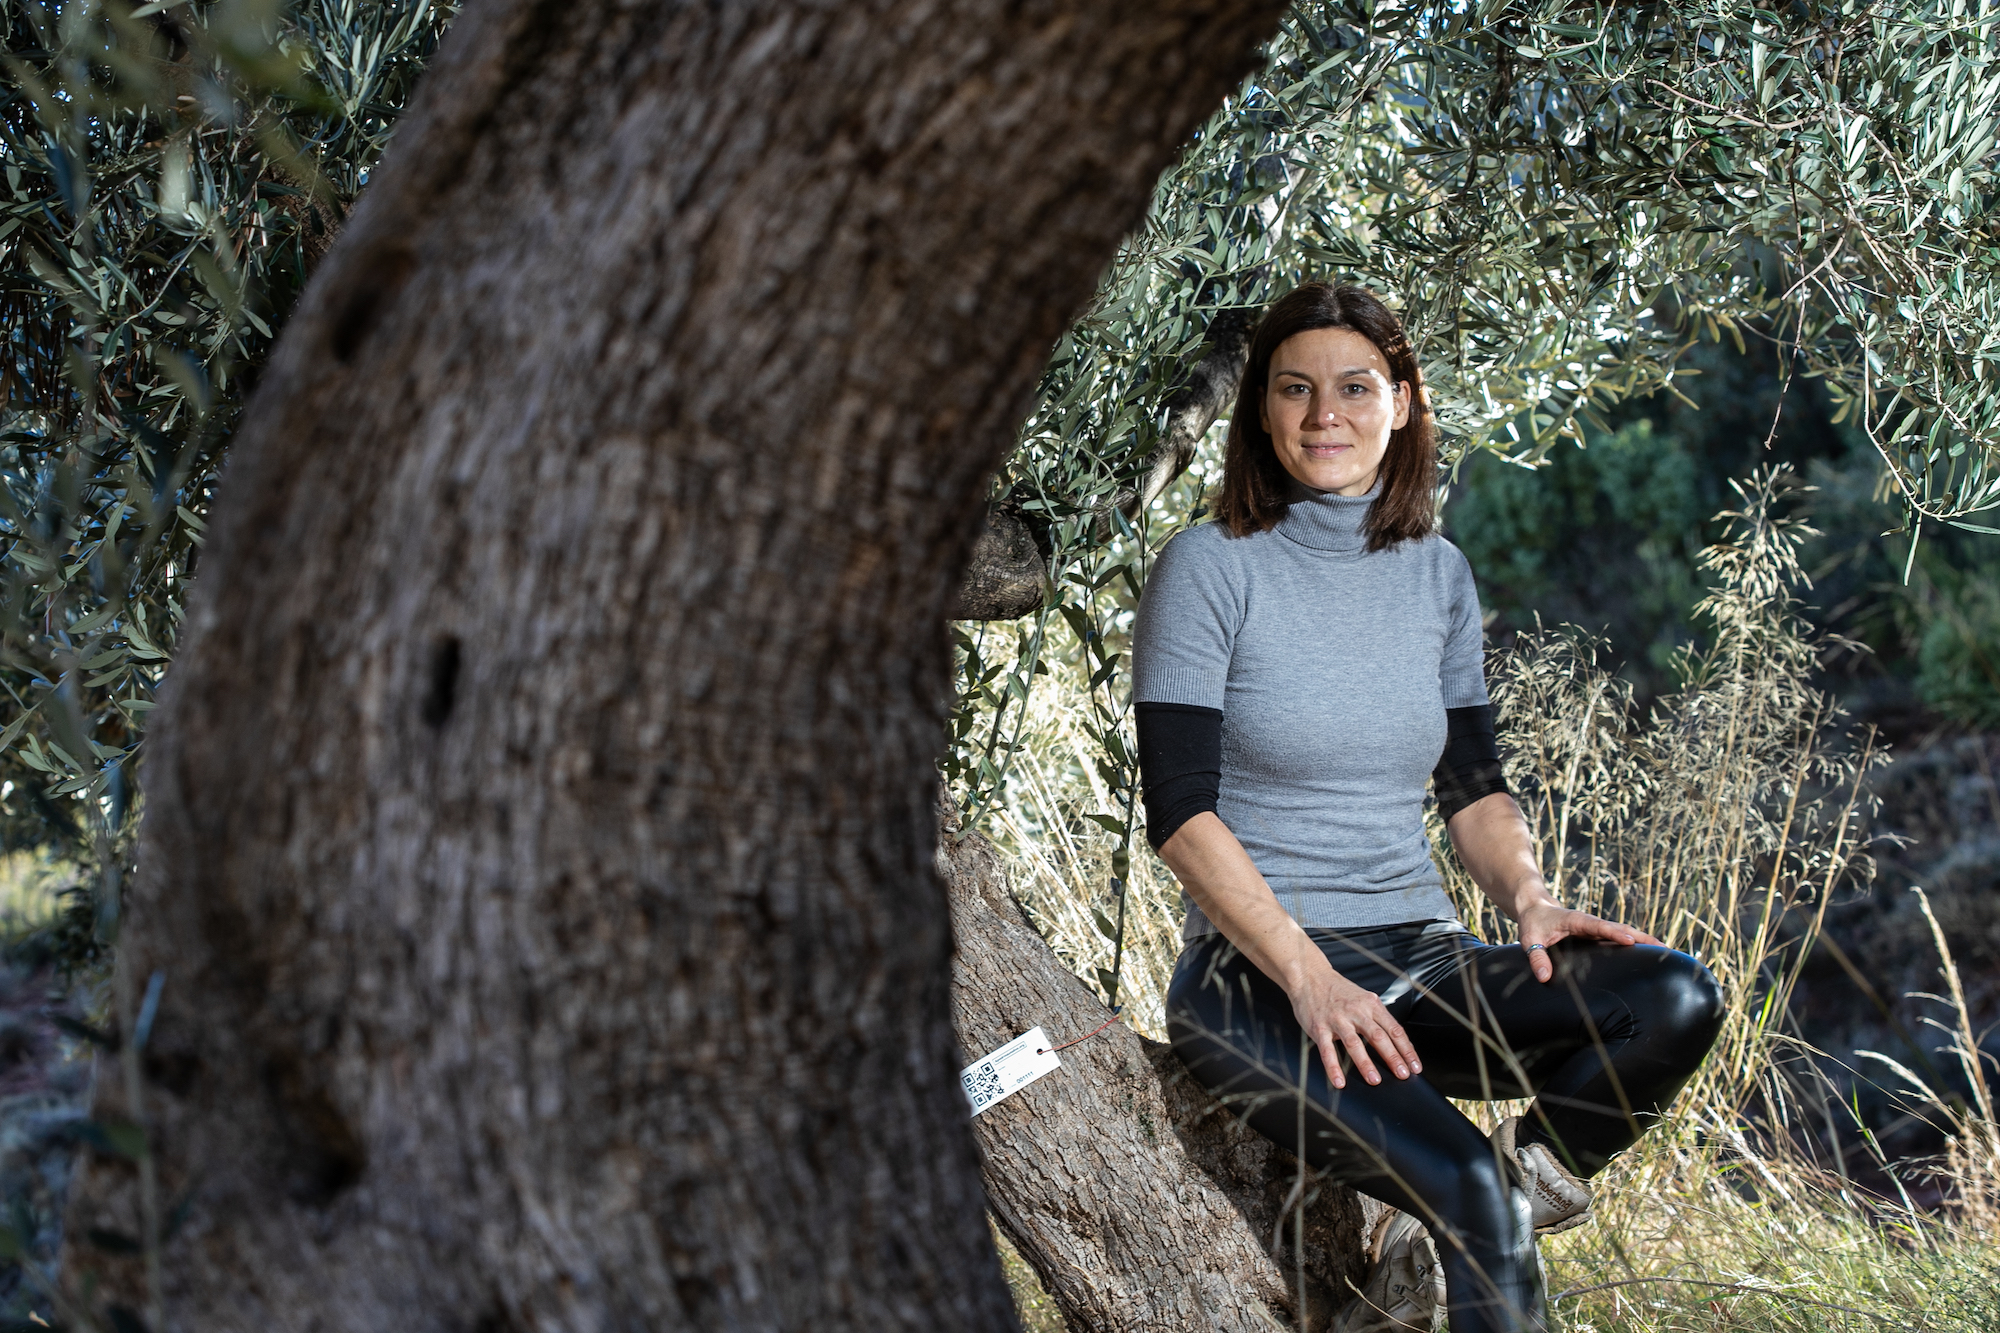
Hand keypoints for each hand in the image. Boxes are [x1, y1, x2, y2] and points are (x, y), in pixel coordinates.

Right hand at [1287, 960, 1421, 1088]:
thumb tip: (1395, 1041)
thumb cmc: (1338, 990)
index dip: (1407, 1049)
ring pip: (1354, 1043)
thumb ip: (1377, 1017)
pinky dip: (1333, 1067)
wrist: (1310, 976)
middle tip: (1403, 1075)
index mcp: (1371, 1005)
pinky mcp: (1319, 1027)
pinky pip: (1327, 1050)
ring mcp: (1337, 1019)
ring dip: (1365, 1063)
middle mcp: (1356, 1011)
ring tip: (1374, 1080)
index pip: (1394, 1030)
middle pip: (1378, 1037)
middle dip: (1393, 1057)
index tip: (1415, 1066)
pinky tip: (1339, 1081)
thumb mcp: (1363, 998)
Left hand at [1515, 899, 1660, 982]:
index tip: (1631, 941)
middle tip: (1663, 949)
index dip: (1615, 933)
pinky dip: (1634, 944)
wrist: (1534, 907)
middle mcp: (1591, 923)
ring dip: (1643, 941)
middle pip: (1621, 929)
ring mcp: (1596, 929)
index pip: (1600, 926)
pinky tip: (1647, 956)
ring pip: (1624, 933)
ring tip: (1664, 953)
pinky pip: (1618, 939)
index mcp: (1578, 920)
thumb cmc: (1533, 922)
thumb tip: (1544, 977)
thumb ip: (1536, 957)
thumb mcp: (1529, 939)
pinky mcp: (1596, 935)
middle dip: (1641, 938)